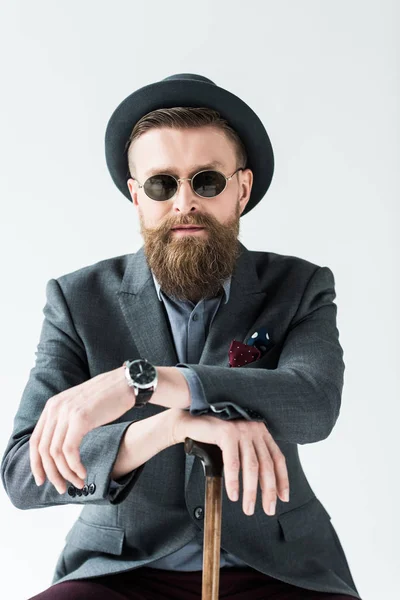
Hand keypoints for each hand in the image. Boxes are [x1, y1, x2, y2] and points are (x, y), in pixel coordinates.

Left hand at [29, 366, 133, 493]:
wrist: (127, 382)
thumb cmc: (109, 397)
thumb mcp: (80, 406)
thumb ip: (67, 421)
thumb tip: (60, 447)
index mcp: (53, 406)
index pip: (35, 440)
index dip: (36, 464)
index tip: (42, 480)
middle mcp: (55, 408)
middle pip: (43, 450)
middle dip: (51, 474)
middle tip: (62, 488)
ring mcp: (67, 412)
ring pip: (56, 453)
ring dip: (65, 473)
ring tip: (78, 483)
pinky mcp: (81, 419)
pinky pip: (70, 451)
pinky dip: (74, 467)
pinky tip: (83, 473)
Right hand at [172, 411, 288, 516]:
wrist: (191, 422)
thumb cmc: (213, 436)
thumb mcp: (238, 443)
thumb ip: (250, 455)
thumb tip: (263, 483)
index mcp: (260, 432)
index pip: (277, 458)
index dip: (282, 479)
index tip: (283, 497)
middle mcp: (254, 430)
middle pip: (267, 465)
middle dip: (268, 490)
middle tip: (268, 509)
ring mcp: (241, 430)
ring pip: (251, 466)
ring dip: (251, 491)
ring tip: (248, 507)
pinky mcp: (227, 433)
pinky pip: (233, 463)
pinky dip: (234, 481)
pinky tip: (233, 494)